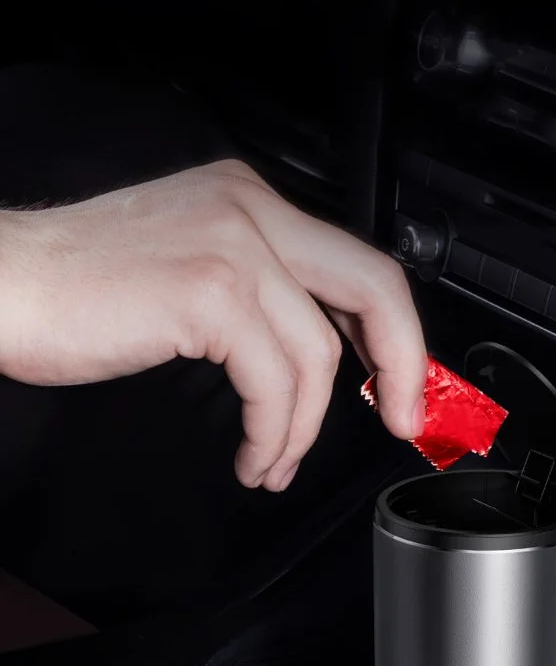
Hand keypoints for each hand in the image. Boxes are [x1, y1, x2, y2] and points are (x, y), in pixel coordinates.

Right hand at [0, 160, 426, 490]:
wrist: (1, 285)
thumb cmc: (83, 290)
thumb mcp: (194, 273)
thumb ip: (264, 298)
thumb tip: (324, 354)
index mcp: (251, 203)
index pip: (358, 265)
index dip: (396, 333)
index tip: (403, 384)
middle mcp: (251, 210)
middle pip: (374, 288)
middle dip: (404, 365)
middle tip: (405, 421)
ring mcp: (232, 245)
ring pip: (317, 354)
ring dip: (304, 428)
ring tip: (274, 462)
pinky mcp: (209, 292)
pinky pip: (274, 381)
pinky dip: (274, 432)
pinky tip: (254, 456)